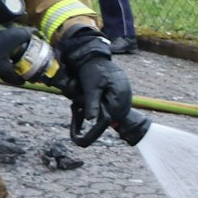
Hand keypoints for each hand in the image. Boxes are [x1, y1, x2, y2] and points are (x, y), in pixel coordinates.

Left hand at [59, 28, 132, 145]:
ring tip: (80, 93)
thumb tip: (90, 120)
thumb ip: (92, 103)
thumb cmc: (94, 68)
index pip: (104, 122)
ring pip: (103, 114)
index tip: (78, 141)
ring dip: (90, 107)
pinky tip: (86, 92)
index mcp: (117, 100)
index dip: (91, 134)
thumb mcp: (91, 85)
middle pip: (103, 120)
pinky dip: (93, 103)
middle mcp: (122, 104)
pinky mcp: (117, 99)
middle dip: (88, 114)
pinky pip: (105, 107)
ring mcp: (121, 102)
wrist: (98, 55)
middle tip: (75, 103)